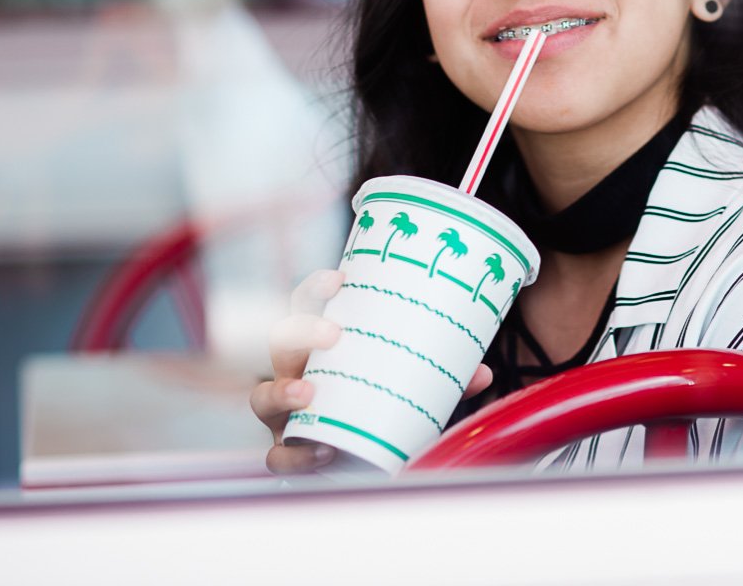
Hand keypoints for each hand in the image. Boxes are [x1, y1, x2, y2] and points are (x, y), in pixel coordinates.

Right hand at [249, 269, 491, 474]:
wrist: (362, 463)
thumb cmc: (378, 407)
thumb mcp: (411, 386)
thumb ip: (442, 380)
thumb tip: (481, 372)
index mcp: (322, 349)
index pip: (306, 307)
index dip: (314, 290)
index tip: (338, 278)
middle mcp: (296, 376)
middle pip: (280, 343)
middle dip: (300, 332)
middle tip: (333, 333)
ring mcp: (286, 415)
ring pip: (261, 398)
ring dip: (281, 392)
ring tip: (309, 392)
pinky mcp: (288, 452)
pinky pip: (277, 455)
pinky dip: (295, 454)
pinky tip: (324, 450)